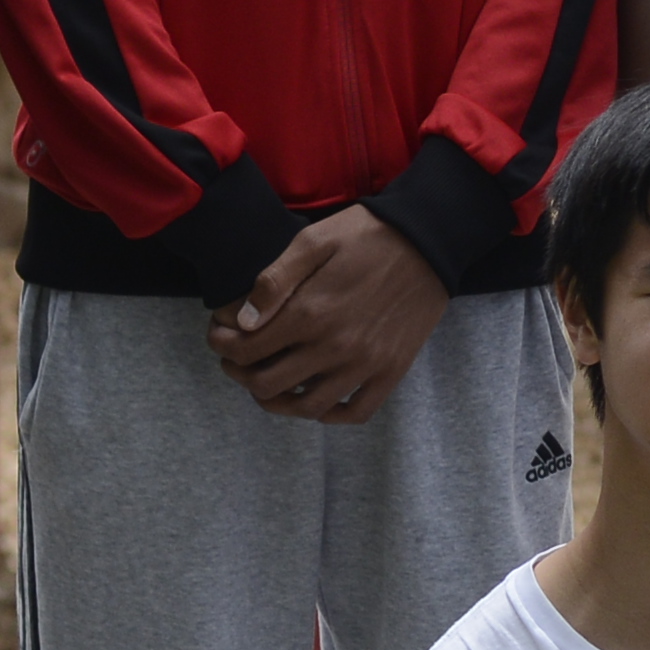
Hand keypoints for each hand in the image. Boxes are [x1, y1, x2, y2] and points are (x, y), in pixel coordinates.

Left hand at [213, 211, 449, 423]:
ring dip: (277, 400)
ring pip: (306, 407)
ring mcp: (365, 364)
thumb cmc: (367, 235)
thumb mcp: (313, 241)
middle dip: (239, 374)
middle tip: (236, 359)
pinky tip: (315, 399)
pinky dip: (329, 414)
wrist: (430, 240)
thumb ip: (274, 281)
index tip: (219, 333)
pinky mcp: (391, 370)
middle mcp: (334, 347)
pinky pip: (355, 411)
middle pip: (267, 384)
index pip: (246, 349)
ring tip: (267, 383)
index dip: (221, 344)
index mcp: (309, 313)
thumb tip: (244, 321)